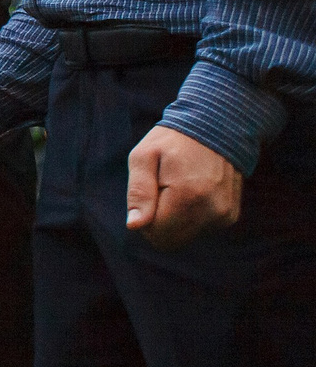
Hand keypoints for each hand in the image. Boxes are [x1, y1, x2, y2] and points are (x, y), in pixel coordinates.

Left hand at [126, 125, 243, 249]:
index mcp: (186, 195)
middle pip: (172, 240)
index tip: (150, 192)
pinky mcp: (230, 216)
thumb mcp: (144, 156)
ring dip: (176, 218)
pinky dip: (191, 215)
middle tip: (161, 190)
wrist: (218, 126)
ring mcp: (224, 215)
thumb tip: (135, 226)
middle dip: (159, 222)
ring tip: (179, 186)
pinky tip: (193, 190)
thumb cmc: (173, 140)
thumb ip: (138, 192)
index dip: (145, 219)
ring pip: (186, 236)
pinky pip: (201, 229)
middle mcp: (210, 210)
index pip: (156, 234)